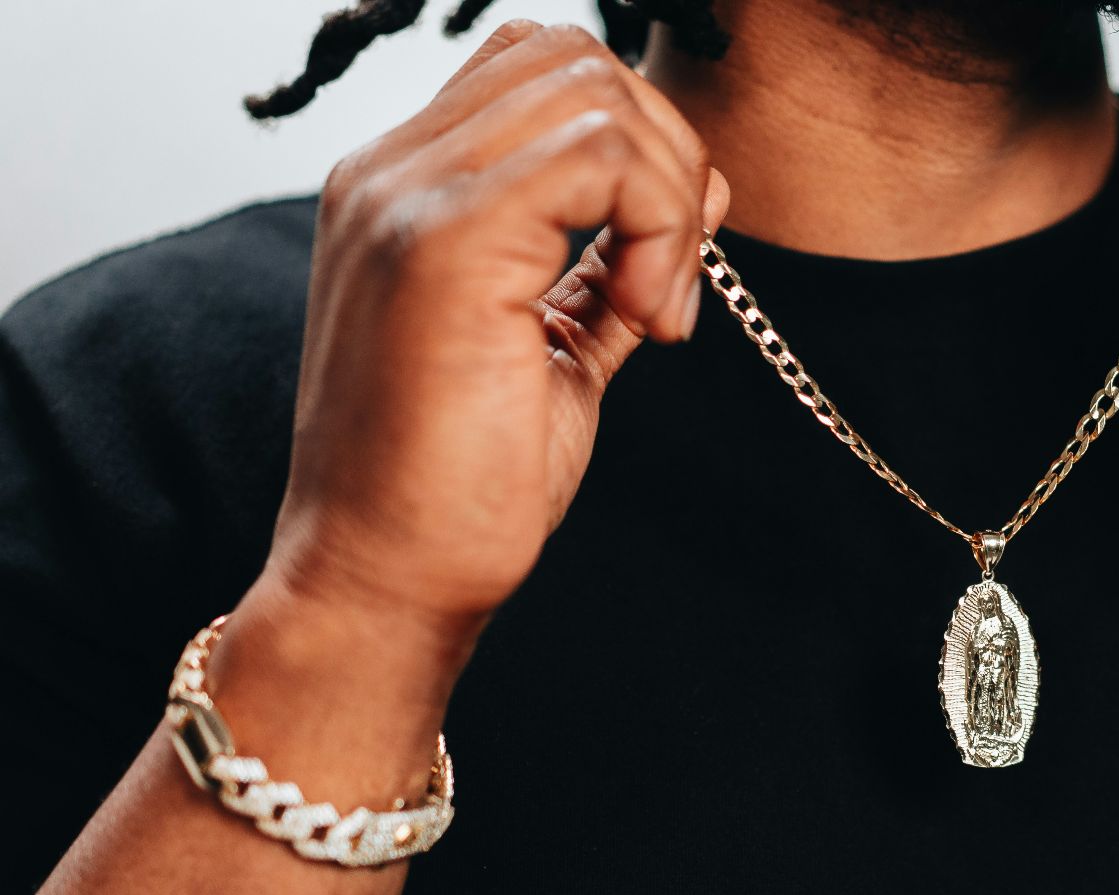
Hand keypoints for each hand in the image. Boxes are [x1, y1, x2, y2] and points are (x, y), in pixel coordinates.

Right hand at [258, 20, 726, 643]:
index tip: (661, 266)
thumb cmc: (461, 485)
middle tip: (671, 282)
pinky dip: (661, 226)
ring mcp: (406, 197)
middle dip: (664, 155)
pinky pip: (600, 153)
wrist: (386, 582)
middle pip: (573, 58)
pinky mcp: (443, 240)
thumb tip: (703, 188)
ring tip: (660, 310)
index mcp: (405, 190)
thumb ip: (617, 258)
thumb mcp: (559, 346)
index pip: (540, 71)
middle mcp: (390, 173)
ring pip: (595, 93)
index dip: (636, 145)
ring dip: (667, 195)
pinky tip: (654, 320)